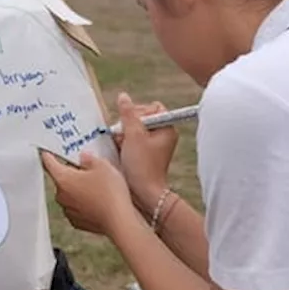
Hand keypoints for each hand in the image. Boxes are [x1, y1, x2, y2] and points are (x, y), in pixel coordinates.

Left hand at [41, 150, 137, 237]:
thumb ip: (89, 159)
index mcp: (63, 179)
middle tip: (87, 167)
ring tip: (97, 185)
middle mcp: (62, 196)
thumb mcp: (102, 166)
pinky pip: (77, 207)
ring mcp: (69, 210)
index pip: (48, 163)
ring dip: (78, 189)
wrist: (120, 220)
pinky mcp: (78, 221)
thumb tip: (85, 158)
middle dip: (72, 172)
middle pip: (61, 178)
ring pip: (70, 194)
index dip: (48, 154)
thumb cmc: (109, 194)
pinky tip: (98, 199)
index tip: (46, 151)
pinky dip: (84, 203)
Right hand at [112, 93, 178, 212]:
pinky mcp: (145, 153)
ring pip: (134, 128)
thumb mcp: (132, 135)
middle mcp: (163, 135)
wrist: (143, 192)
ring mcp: (154, 145)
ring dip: (124, 134)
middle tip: (123, 135)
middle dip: (128, 124)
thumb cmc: (143, 165)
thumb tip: (123, 96)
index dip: (139, 111)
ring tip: (121, 145)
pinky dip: (124, 143)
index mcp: (167, 128)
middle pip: (142, 117)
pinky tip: (121, 150)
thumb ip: (127, 113)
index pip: (153, 107)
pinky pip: (132, 140)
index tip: (131, 123)